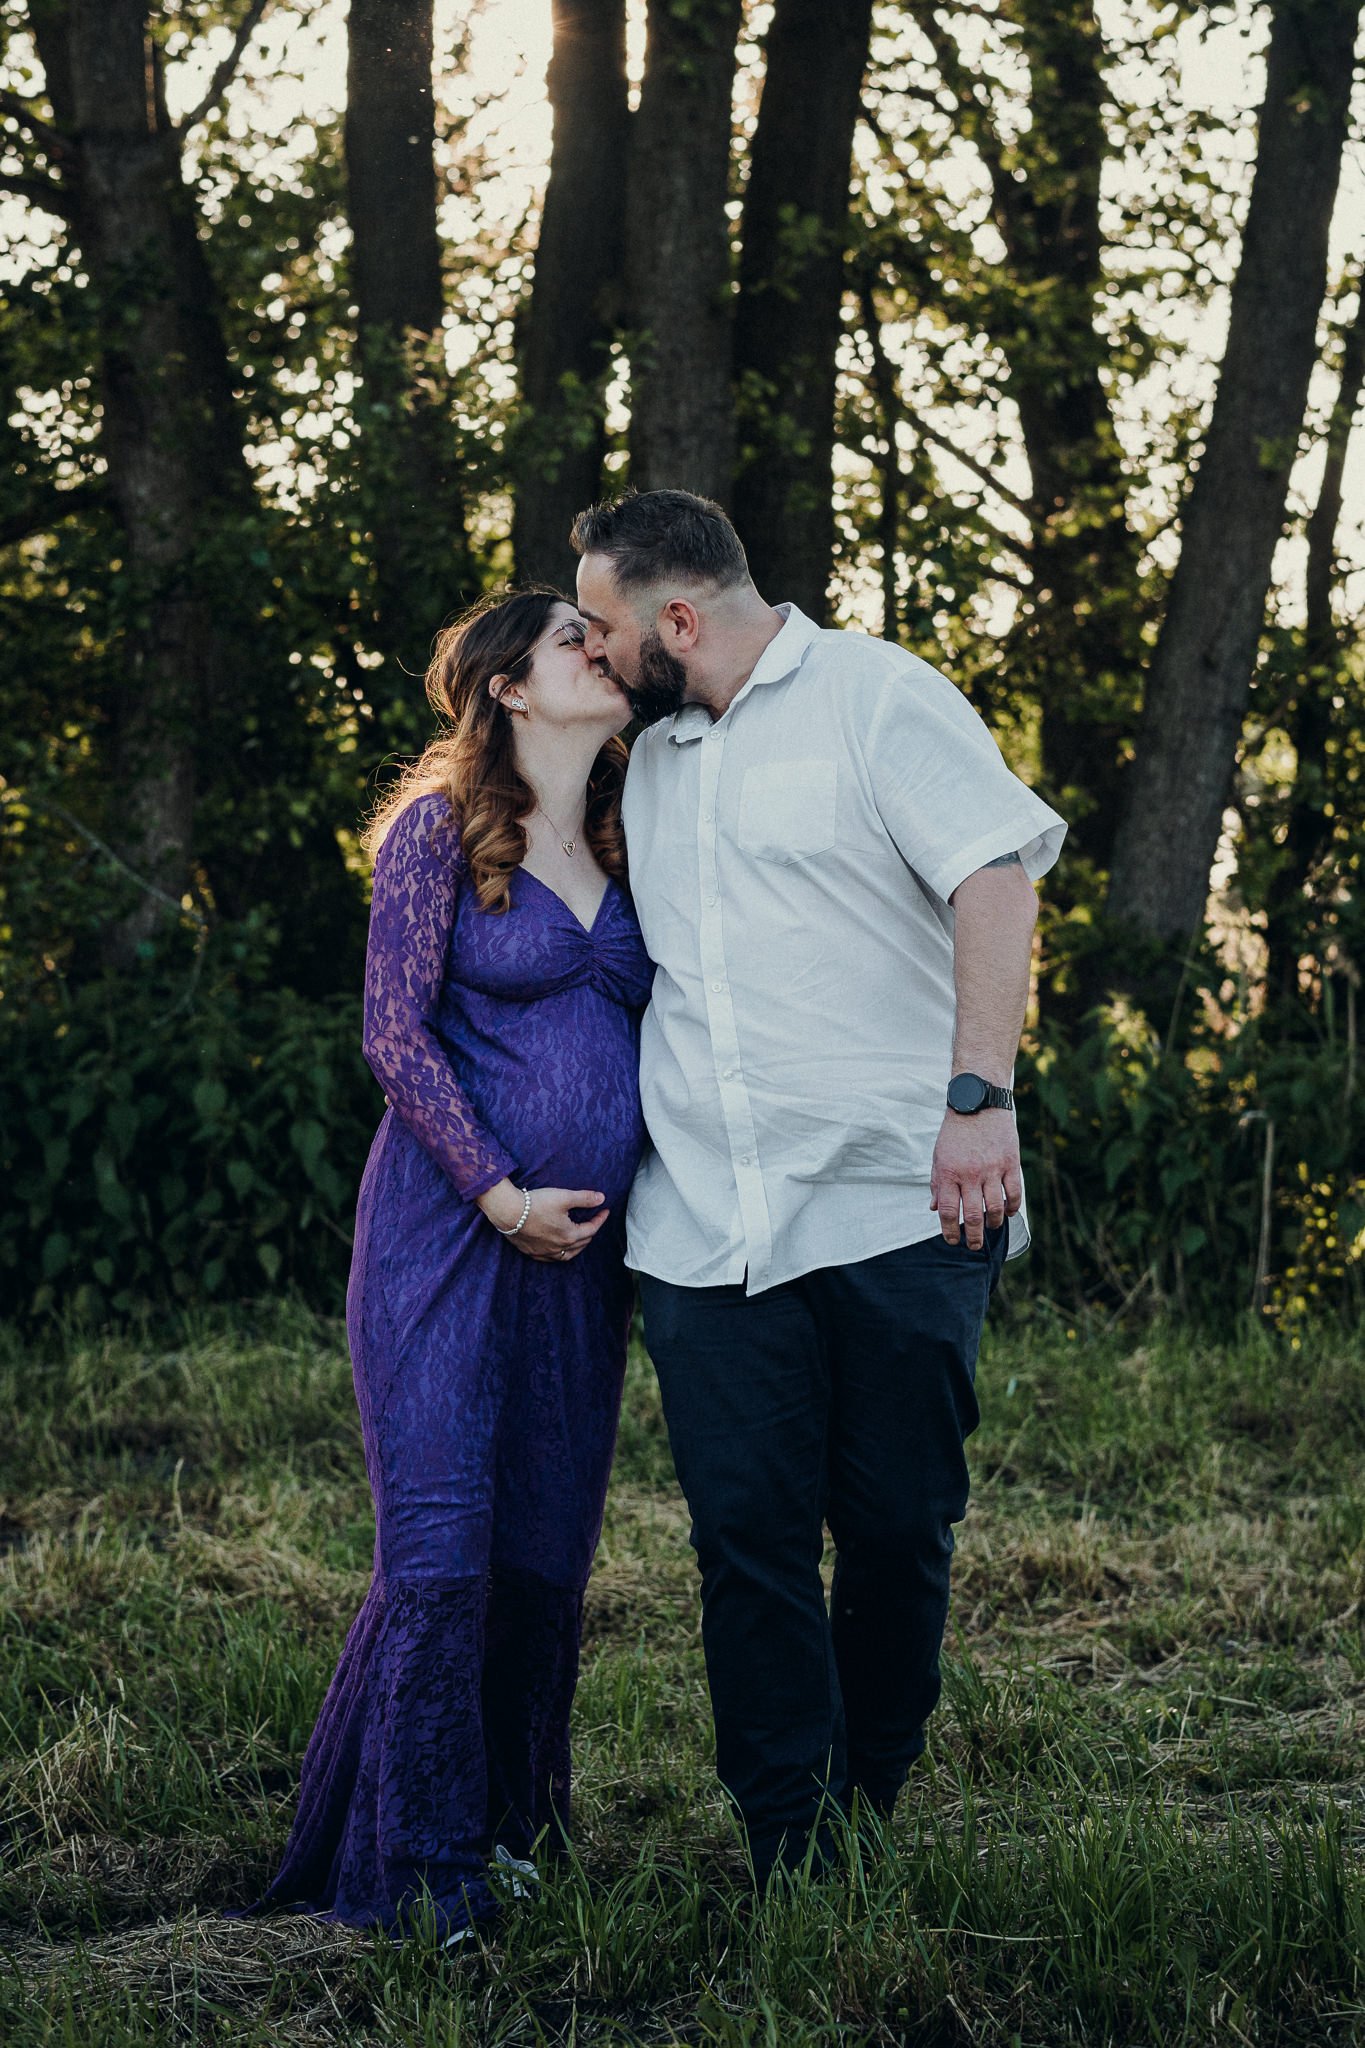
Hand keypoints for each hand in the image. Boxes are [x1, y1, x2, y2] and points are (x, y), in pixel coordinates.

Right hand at [477, 1179, 610, 1261]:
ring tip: (580, 1239)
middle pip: (581, 1243)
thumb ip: (584, 1198)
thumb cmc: (536, 1203)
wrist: (508, 1211)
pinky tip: (557, 1249)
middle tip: (593, 1222)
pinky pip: (550, 1258)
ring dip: (577, 1247)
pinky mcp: (531, 1252)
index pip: (591, 1229)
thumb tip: (601, 1198)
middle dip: (590, 1232)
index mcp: (569, 1235)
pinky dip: (559, 1254)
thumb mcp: (564, 1197)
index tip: (605, 1211)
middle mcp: (558, 1248)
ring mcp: (544, 1252)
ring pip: (567, 1255)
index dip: (600, 1219)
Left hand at [929, 1109, 1021, 1248]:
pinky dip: (1012, 1208)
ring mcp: (992, 1169)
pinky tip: (1007, 1212)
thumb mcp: (938, 1155)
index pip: (949, 1212)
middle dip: (974, 1237)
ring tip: (991, 1228)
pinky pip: (1014, 1193)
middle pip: (973, 1216)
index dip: (950, 1231)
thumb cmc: (956, 1132)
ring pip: (995, 1208)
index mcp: (949, 1172)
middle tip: (974, 1246)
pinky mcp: (1010, 1163)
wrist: (978, 1103)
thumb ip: (938, 1183)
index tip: (953, 1240)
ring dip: (993, 1224)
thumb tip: (935, 1209)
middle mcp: (970, 1174)